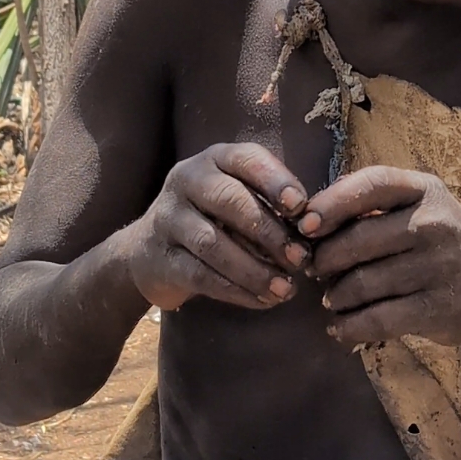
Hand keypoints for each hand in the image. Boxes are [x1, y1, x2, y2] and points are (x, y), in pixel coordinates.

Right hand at [129, 143, 309, 310]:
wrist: (150, 251)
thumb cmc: (213, 219)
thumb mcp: (238, 198)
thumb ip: (270, 204)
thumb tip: (310, 228)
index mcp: (214, 159)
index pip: (247, 159)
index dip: (276, 181)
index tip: (301, 207)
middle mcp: (187, 180)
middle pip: (230, 201)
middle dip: (270, 232)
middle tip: (300, 259)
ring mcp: (168, 218)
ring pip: (213, 243)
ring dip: (254, 269)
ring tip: (284, 288)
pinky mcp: (160, 258)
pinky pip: (200, 275)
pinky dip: (236, 291)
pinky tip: (262, 300)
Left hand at [299, 166, 460, 348]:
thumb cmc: (445, 241)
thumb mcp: (422, 206)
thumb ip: (375, 207)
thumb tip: (309, 222)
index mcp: (425, 190)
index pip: (371, 184)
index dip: (331, 202)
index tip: (304, 225)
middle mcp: (433, 223)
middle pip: (358, 239)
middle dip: (325, 259)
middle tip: (315, 271)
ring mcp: (437, 267)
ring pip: (362, 283)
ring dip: (335, 296)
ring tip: (331, 300)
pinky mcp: (437, 308)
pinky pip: (378, 319)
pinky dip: (349, 327)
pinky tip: (339, 328)